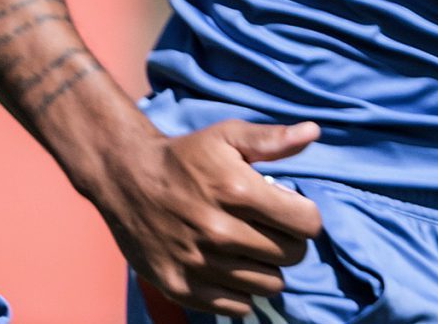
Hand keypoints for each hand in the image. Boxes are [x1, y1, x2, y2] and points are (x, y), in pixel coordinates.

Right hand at [85, 119, 321, 319]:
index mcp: (238, 191)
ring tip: (244, 247)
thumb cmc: (183, 157)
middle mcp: (220, 231)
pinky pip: (239, 306)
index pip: (307, 224)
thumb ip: (271, 139)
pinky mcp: (182, 286)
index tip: (285, 210)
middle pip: (292, 257)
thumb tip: (313, 132)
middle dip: (285, 241)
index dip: (303, 216)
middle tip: (263, 228)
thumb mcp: (225, 137)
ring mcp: (200, 263)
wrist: (124, 177)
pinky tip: (225, 266)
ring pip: (270, 285)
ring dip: (264, 267)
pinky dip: (239, 290)